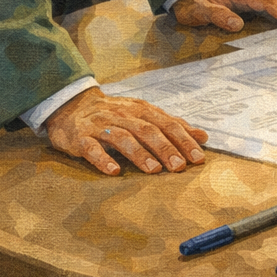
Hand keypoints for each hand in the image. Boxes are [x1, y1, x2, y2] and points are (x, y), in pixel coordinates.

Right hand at [45, 87, 208, 176]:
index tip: (198, 158)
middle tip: (179, 167)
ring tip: (154, 170)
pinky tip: (113, 171)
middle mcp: (124, 115)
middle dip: (165, 148)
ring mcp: (102, 126)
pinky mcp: (81, 137)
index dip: (183, 140)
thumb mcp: (145, 115)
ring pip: (123, 138)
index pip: (167, 124)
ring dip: (139, 154)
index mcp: (142, 110)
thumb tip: (203, 136)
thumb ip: (172, 125)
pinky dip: (103, 159)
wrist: (73, 105)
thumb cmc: (116, 114)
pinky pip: (92, 148)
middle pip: (147, 130)